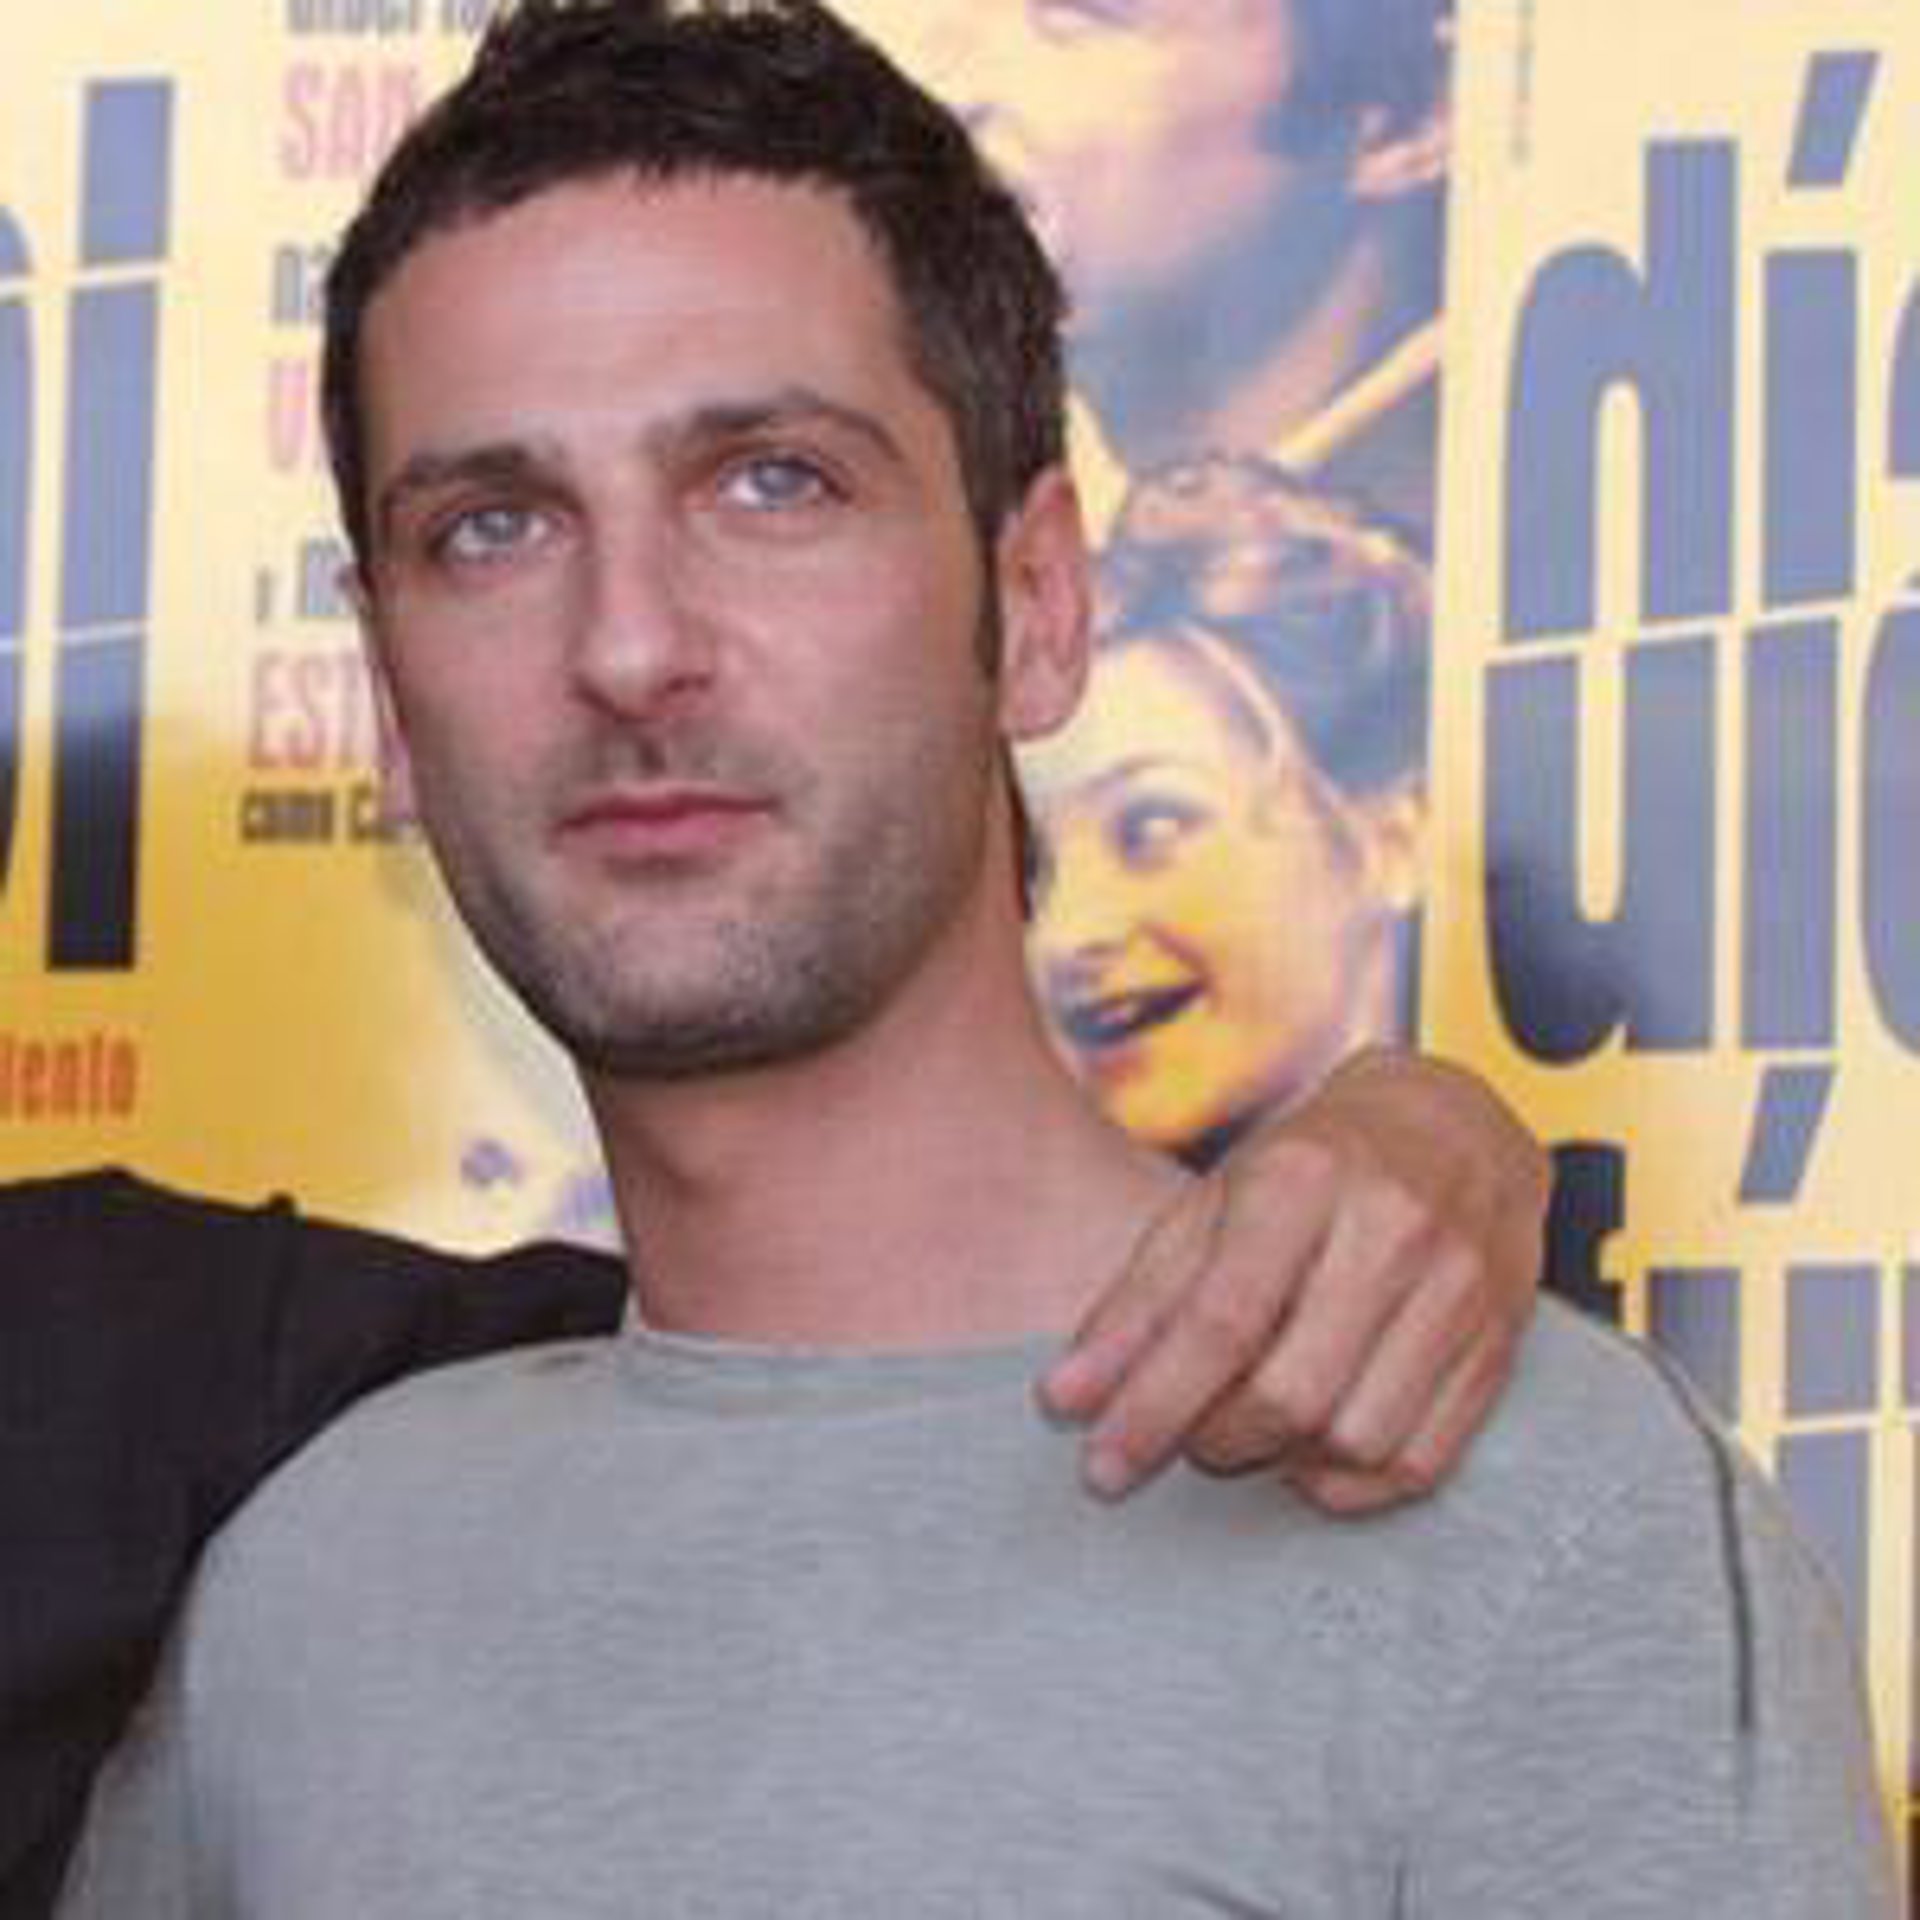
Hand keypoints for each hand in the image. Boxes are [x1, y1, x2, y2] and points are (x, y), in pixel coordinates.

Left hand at [1039, 1048, 1548, 1512]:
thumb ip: (1139, 1301)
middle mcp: (1392, 1230)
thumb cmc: (1314, 1165)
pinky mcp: (1499, 1342)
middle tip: (1187, 1433)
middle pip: (1290, 1393)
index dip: (1154, 1407)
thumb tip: (1067, 1400)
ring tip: (1252, 1428)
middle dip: (1215, 1440)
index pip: (1222, 1321)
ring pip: (1357, 1439)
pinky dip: (1350, 1484)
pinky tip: (1311, 1452)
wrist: (1457, 1124)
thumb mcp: (1215, 1202)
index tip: (1103, 1466)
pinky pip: (1420, 1462)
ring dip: (1283, 1463)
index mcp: (1303, 1180)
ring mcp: (1459, 1288)